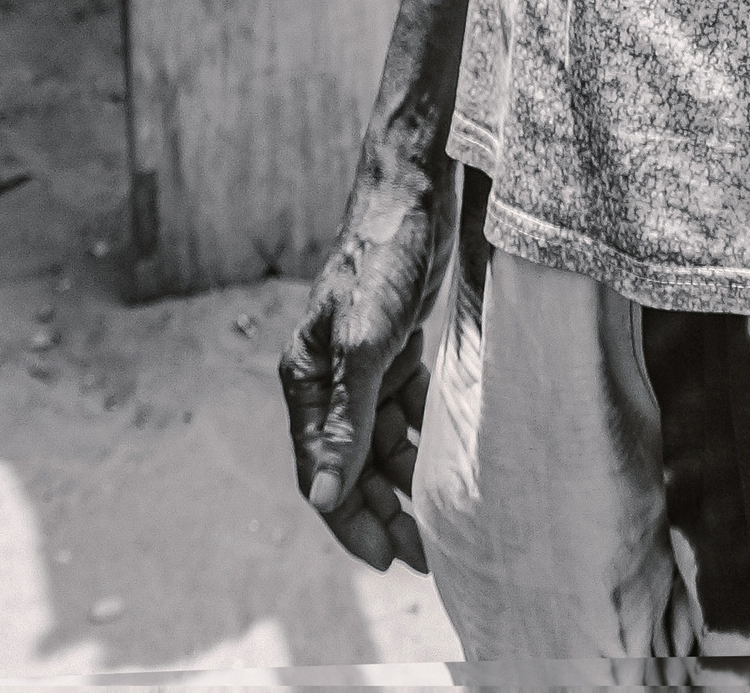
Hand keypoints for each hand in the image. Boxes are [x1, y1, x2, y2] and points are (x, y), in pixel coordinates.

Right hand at [280, 154, 447, 568]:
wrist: (415, 189)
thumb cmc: (383, 258)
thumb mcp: (366, 344)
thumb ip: (346, 423)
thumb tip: (323, 498)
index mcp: (306, 379)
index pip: (320, 472)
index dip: (349, 520)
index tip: (386, 560)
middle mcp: (327, 377)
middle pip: (349, 465)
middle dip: (380, 512)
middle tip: (420, 555)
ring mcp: (361, 363)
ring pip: (379, 442)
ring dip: (403, 481)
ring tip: (437, 521)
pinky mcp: (394, 346)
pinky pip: (402, 409)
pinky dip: (419, 436)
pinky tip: (443, 460)